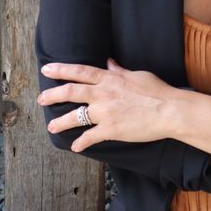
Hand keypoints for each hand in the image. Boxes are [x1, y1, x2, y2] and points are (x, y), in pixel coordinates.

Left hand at [37, 58, 176, 151]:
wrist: (169, 110)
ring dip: (61, 121)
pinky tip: (75, 146)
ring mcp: (105, 112)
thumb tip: (109, 63)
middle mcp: (103, 94)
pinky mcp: (110, 129)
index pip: (80, 71)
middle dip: (53, 95)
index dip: (61, 69)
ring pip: (75, 116)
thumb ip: (119, 71)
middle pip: (71, 92)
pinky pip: (90, 137)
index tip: (47, 69)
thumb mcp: (137, 75)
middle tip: (41, 98)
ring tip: (51, 126)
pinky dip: (81, 142)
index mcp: (109, 79)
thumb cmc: (157, 91)